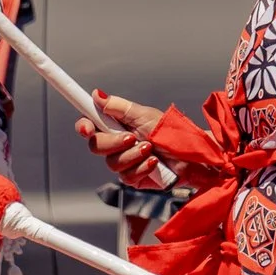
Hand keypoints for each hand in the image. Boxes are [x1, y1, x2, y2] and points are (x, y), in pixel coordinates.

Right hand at [74, 90, 207, 187]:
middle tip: (131, 137)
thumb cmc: (171, 133)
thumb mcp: (144, 115)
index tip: (86, 127)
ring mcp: (125, 163)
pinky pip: (127, 177)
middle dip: (113, 142)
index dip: (83, 126)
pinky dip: (142, 167)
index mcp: (116, 126)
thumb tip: (97, 95)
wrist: (191, 154)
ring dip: (132, 155)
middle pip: (96, 146)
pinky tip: (154, 162)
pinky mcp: (134, 179)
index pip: (91, 126)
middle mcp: (117, 145)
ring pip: (112, 163)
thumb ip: (119, 107)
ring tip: (150, 148)